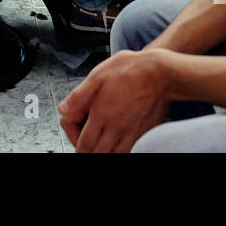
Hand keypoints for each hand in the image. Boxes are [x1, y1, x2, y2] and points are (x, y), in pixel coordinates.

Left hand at [57, 48, 171, 151]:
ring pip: (114, 155)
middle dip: (87, 150)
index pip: (83, 144)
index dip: (75, 141)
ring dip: (104, 151)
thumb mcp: (97, 76)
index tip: (75, 132)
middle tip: (85, 138)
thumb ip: (78, 96)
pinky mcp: (144, 133)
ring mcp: (132, 133)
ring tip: (99, 141)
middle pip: (97, 153)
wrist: (161, 73)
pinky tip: (117, 141)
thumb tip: (63, 110)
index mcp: (102, 115)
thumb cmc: (131, 70)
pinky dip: (121, 150)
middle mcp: (116, 128)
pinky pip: (130, 151)